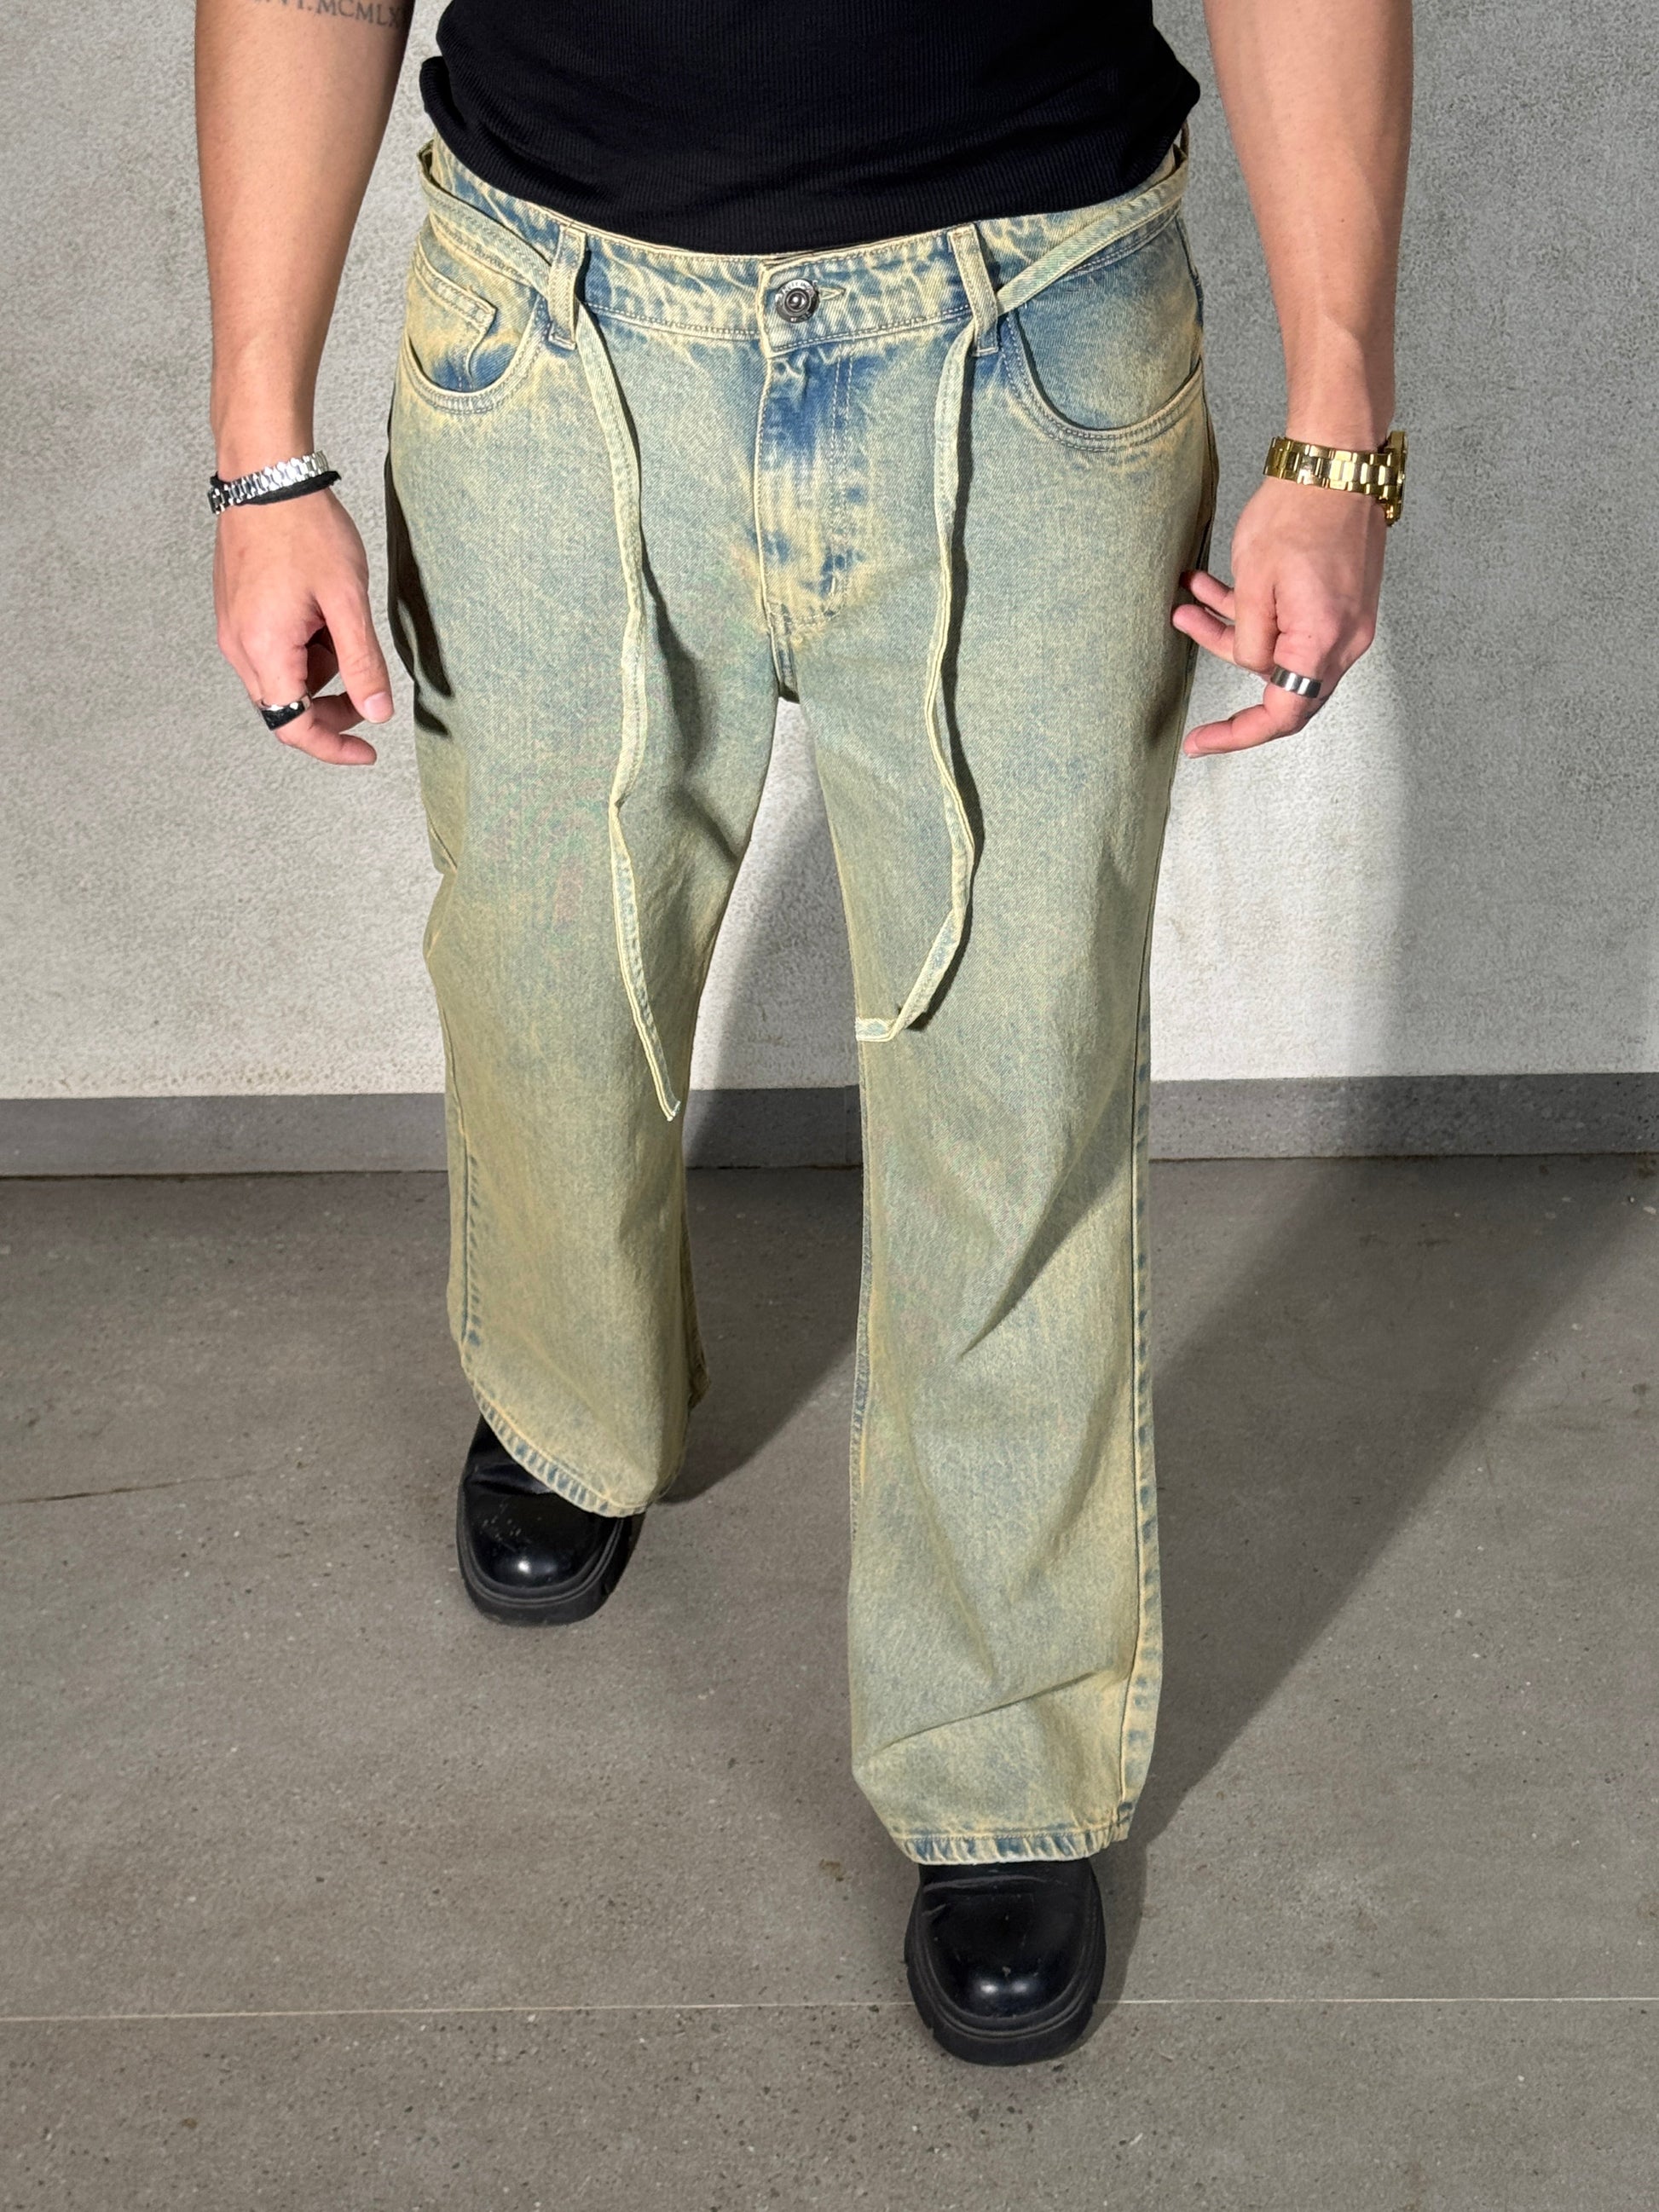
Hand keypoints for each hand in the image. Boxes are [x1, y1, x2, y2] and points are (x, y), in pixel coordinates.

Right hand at [213, 491, 393, 763]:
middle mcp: (238, 645)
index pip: (294, 726)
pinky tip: (320, 611)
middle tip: (368, 688)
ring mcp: (232, 627)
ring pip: (282, 678)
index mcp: (264, 649)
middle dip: (331, 706)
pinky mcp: (236, 610)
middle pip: (286, 707)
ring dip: (319, 669)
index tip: (367, 752)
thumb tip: (377, 712)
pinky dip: (304, 646)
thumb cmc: (304, 528)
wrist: (266, 475)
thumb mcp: (347, 601)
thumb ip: (362, 663)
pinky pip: (272, 650)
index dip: (333, 747)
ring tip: (340, 622)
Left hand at [1171, 476, 1386, 755]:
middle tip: (1186, 648)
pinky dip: (1256, 614)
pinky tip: (1210, 591)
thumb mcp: (1253, 585)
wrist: (1335, 462)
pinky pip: (1293, 626)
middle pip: (1282, 686)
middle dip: (1226, 662)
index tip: (1198, 743)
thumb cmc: (1295, 514)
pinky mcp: (1341, 602)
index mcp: (1323, 642)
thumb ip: (1249, 642)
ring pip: (1279, 649)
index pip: (1281, 714)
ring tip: (1186, 606)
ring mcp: (1347, 621)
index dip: (1236, 736)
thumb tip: (1252, 667)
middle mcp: (1345, 641)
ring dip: (1232, 631)